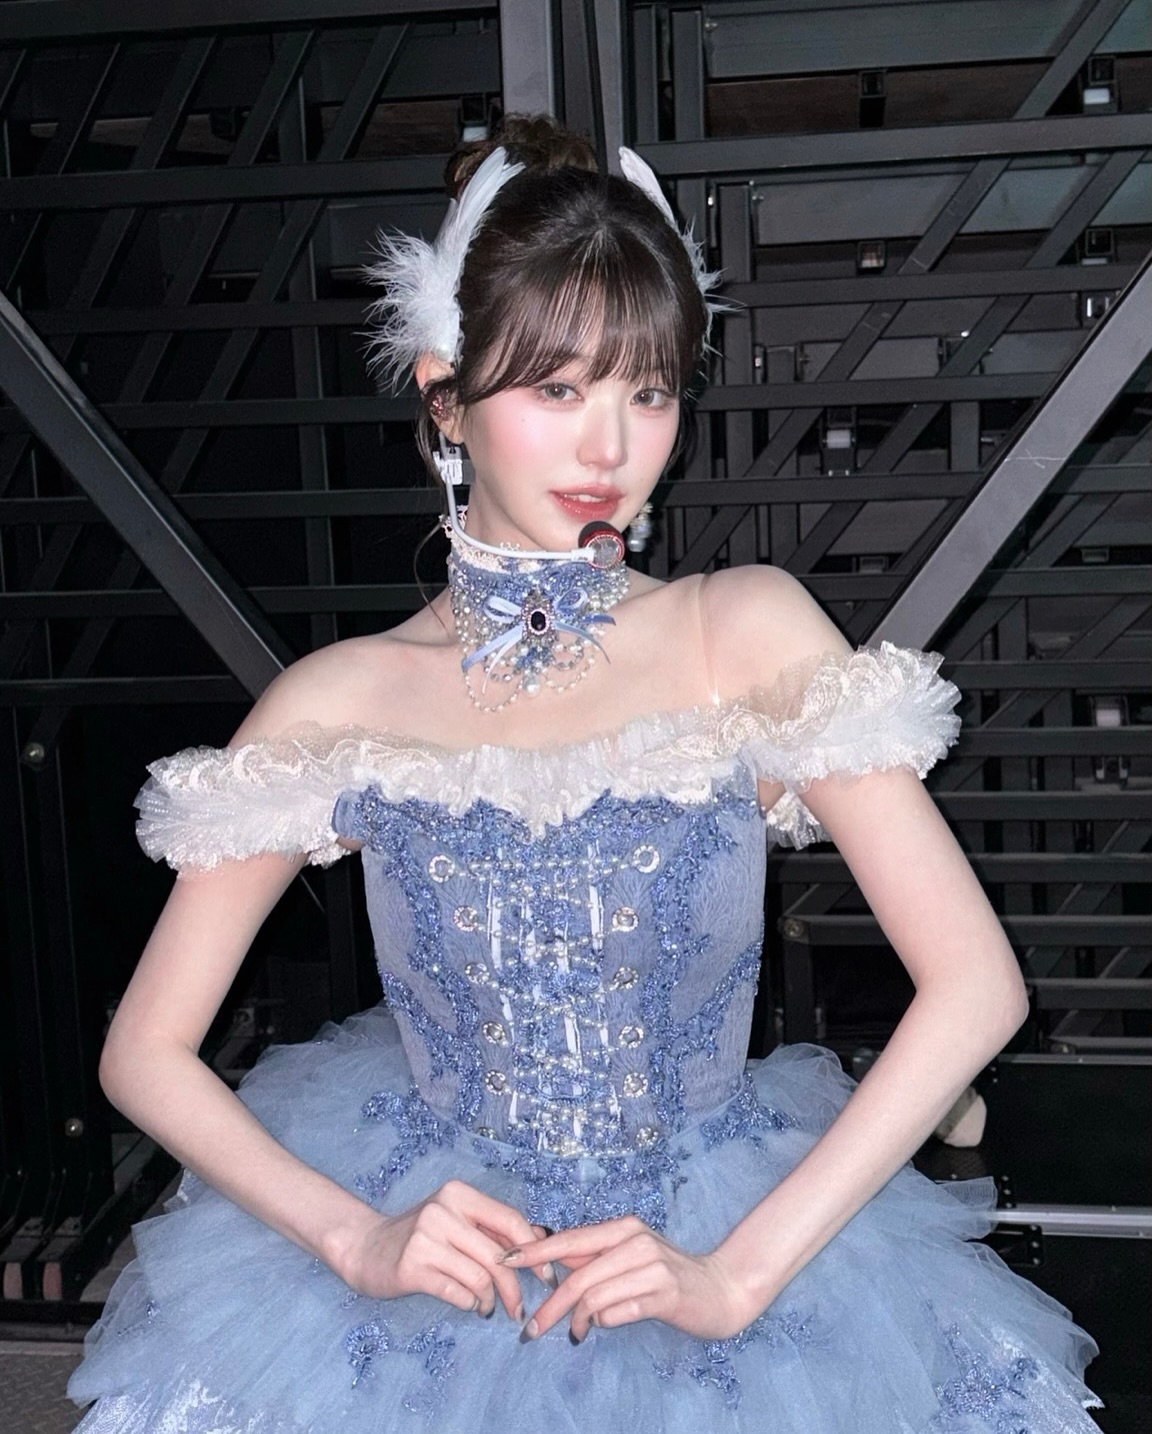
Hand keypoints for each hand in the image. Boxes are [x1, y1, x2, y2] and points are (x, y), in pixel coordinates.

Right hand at [336, 1180, 553, 1318]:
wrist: (365, 1246)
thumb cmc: (419, 1235)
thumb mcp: (456, 1220)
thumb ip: (492, 1229)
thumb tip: (540, 1240)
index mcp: (459, 1194)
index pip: (510, 1220)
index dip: (535, 1252)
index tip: (547, 1276)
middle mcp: (443, 1210)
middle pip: (498, 1256)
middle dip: (514, 1288)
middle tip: (518, 1308)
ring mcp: (425, 1238)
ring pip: (480, 1277)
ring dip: (490, 1300)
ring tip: (487, 1307)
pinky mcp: (412, 1267)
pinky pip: (458, 1292)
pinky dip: (470, 1303)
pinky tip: (469, 1305)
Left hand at [501, 1217, 760, 1342]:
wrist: (720, 1288)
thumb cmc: (668, 1275)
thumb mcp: (628, 1257)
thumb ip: (593, 1257)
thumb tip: (549, 1258)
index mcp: (622, 1228)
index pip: (568, 1239)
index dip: (534, 1251)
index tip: (505, 1262)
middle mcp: (635, 1241)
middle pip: (577, 1274)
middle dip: (550, 1304)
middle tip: (530, 1329)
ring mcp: (651, 1266)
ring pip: (594, 1295)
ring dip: (577, 1320)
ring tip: (574, 1334)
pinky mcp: (664, 1293)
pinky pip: (618, 1311)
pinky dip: (603, 1322)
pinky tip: (600, 1328)